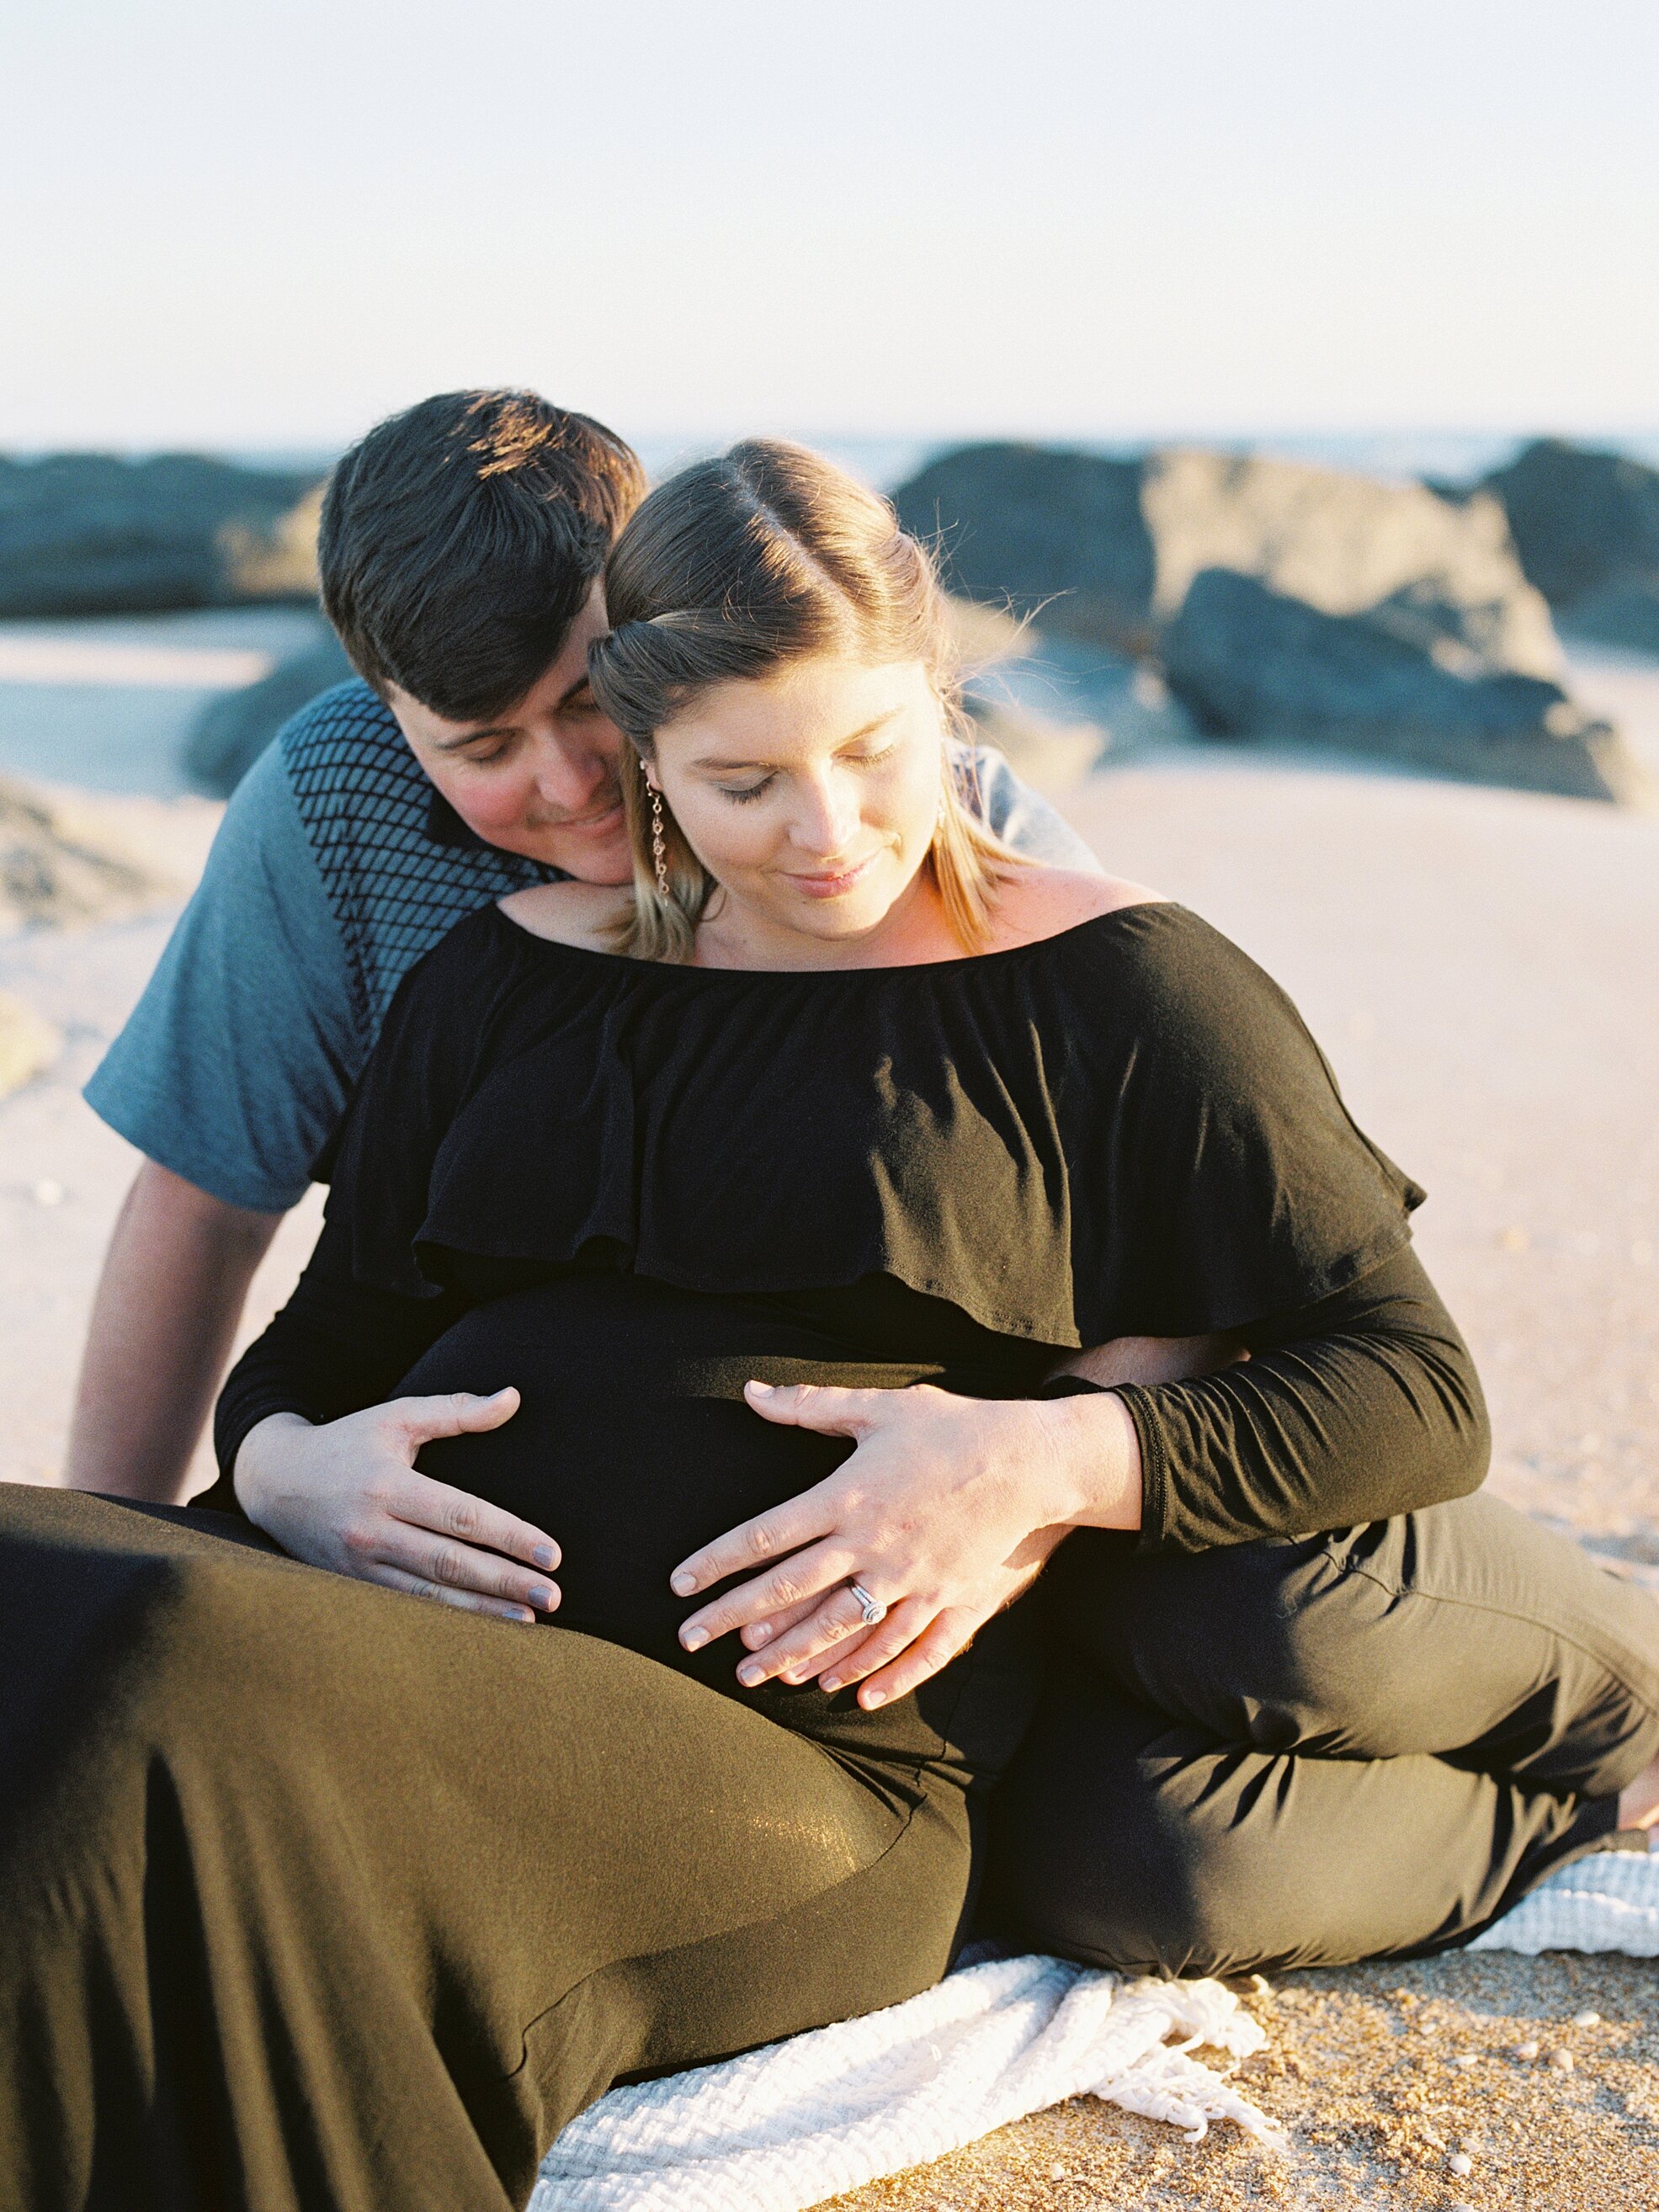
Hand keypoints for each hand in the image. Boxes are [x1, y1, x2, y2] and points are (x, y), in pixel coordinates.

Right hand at [233, 1390, 560, 1624]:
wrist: (272, 1481)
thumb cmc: (347, 1444)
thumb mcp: (396, 1417)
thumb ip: (456, 1411)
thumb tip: (513, 1397)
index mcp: (388, 1485)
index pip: (462, 1517)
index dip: (510, 1537)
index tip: (552, 1555)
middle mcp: (371, 1529)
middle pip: (450, 1562)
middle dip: (504, 1583)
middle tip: (552, 1596)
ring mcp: (357, 1565)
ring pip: (428, 1596)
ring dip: (481, 1612)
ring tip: (528, 1621)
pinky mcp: (348, 1586)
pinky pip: (403, 1609)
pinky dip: (444, 1622)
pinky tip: (480, 1632)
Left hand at [670, 1380, 1139, 1707]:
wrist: (1032, 1458)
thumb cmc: (950, 1427)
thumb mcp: (879, 1407)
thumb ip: (811, 1406)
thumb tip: (750, 1392)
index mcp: (847, 1495)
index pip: (766, 1535)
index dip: (718, 1562)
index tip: (678, 1585)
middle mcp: (873, 1544)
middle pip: (789, 1590)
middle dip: (733, 1619)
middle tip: (688, 1642)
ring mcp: (913, 1579)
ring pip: (840, 1630)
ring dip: (791, 1656)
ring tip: (750, 1677)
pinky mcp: (951, 1600)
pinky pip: (911, 1649)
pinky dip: (880, 1675)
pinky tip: (848, 1696)